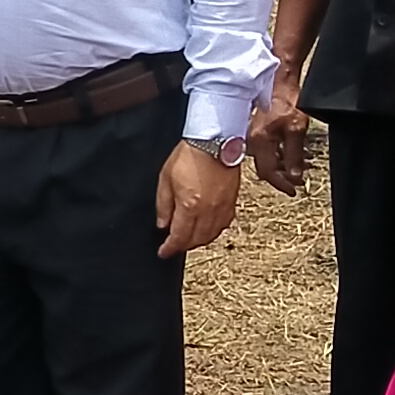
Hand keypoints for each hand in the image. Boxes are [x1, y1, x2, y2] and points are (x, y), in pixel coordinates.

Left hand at [154, 141, 242, 257]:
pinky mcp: (232, 202)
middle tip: (173, 245)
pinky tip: (206, 229)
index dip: (169, 249)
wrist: (215, 141)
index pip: (179, 237)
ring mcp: (223, 208)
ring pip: (211, 236)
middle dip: (183, 246)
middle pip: (196, 240)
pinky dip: (213, 232)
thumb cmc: (189, 155)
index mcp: (190, 206)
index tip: (163, 253)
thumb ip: (163, 205)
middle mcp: (208, 211)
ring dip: (198, 241)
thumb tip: (162, 225)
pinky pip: (223, 225)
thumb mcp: (165, 179)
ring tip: (188, 239)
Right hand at [251, 79, 313, 193]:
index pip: (268, 172)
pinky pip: (268, 149)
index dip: (281, 184)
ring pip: (268, 159)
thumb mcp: (296, 130)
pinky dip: (280, 154)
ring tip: (299, 168)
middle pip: (266, 168)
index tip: (294, 190)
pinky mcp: (258, 130)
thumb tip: (294, 175)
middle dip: (283, 176)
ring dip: (283, 165)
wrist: (280, 80)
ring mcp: (254, 135)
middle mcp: (253, 140)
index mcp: (259, 142)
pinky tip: (292, 153)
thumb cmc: (287, 99)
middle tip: (298, 182)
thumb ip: (294, 155)